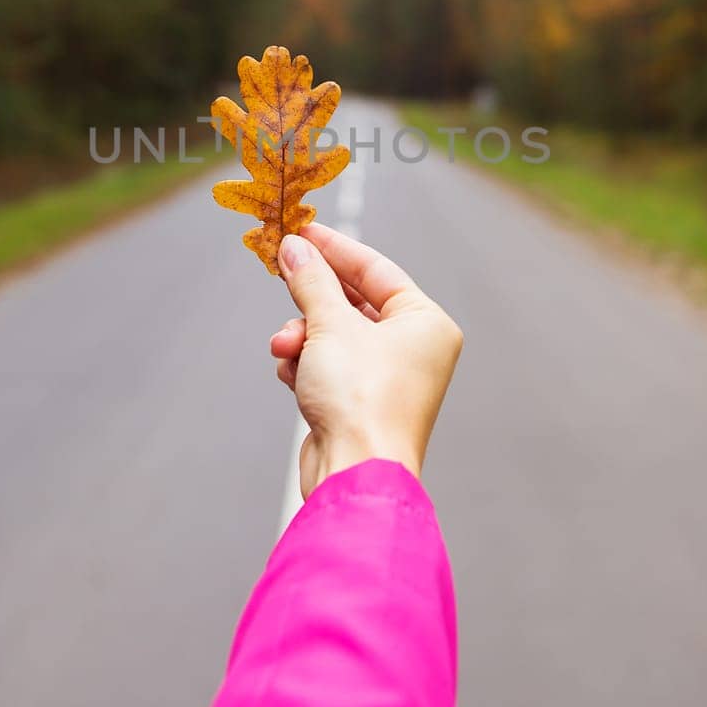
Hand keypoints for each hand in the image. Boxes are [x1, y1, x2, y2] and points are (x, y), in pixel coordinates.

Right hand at [269, 223, 462, 499]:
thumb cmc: (360, 397)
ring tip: (286, 348)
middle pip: (352, 304)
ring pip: (333, 337)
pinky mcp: (360, 405)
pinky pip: (327, 368)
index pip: (377, 270)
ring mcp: (388, 380)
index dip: (335, 248)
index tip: (301, 231)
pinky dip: (305, 367)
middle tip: (280, 273)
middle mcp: (414, 349)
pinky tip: (293, 376)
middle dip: (311, 301)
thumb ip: (311, 281)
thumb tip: (293, 249)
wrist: (355, 474)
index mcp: (426, 323)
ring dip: (303, 338)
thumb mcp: (330, 326)